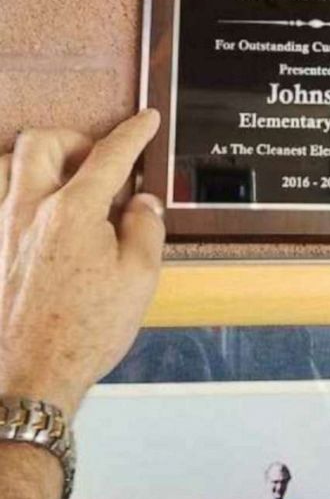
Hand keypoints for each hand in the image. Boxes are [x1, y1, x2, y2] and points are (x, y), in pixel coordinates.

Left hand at [0, 110, 164, 418]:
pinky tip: (27, 210)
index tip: (145, 121)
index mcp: (73, 211)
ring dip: (35, 159)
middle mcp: (29, 209)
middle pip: (43, 141)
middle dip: (74, 139)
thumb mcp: (139, 280)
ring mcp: (0, 227)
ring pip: (7, 163)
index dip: (133, 133)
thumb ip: (146, 228)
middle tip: (96, 159)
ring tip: (57, 178)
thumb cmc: (82, 333)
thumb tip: (143, 204)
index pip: (109, 155)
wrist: (29, 378)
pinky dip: (10, 191)